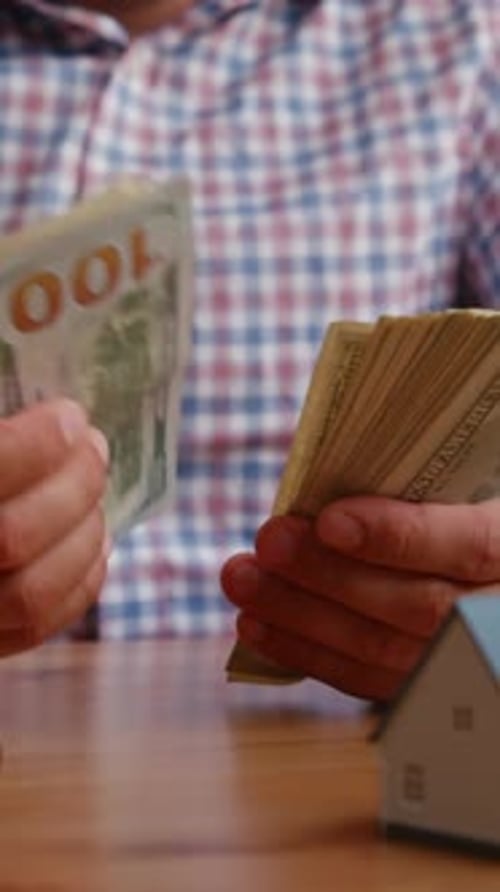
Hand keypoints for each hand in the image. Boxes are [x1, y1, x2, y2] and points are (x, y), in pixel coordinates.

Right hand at [0, 399, 108, 655]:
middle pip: (13, 536)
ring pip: (30, 591)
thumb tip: (47, 416)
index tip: (70, 415)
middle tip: (95, 444)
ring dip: (83, 532)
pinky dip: (80, 583)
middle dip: (73, 483)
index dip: (36, 443)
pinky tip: (96, 542)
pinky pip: (31, 627)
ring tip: (97, 491)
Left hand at [221, 496, 499, 700]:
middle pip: (417, 607)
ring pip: (386, 652)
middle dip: (330, 575)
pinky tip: (260, 627)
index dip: (398, 537)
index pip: (471, 547)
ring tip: (243, 581)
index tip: (329, 522)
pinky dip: (309, 655)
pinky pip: (370, 684)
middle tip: (267, 543)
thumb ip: (425, 489)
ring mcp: (470, 660)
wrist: (485, 581)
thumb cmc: (467, 514)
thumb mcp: (471, 488)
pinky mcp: (430, 687)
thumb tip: (333, 478)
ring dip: (302, 618)